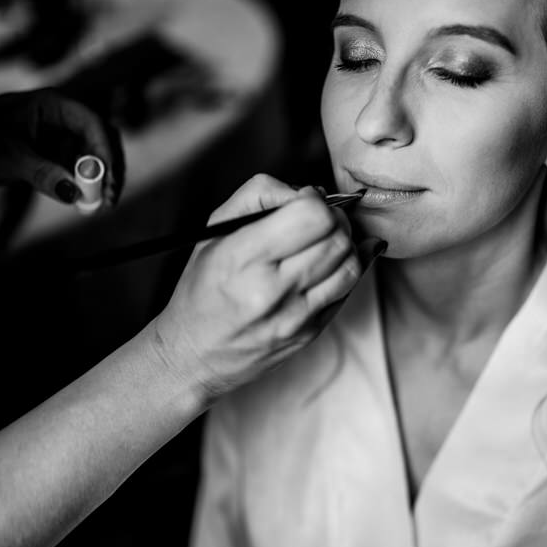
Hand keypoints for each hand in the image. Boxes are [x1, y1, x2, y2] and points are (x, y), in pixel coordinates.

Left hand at [0, 88, 124, 204]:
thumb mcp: (10, 157)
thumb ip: (44, 174)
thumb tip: (74, 194)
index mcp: (53, 105)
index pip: (94, 125)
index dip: (105, 154)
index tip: (108, 182)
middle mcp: (59, 117)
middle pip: (100, 140)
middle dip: (108, 170)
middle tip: (110, 199)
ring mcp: (54, 135)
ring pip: (90, 157)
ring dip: (97, 181)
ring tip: (96, 206)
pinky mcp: (47, 153)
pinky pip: (73, 168)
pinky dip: (81, 185)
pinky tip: (82, 203)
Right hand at [150, 174, 385, 397]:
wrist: (196, 355)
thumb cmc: (202, 289)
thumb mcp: (215, 230)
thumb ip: (259, 195)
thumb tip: (307, 192)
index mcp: (243, 258)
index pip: (311, 216)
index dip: (315, 200)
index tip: (303, 201)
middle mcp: (272, 290)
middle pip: (336, 237)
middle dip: (334, 218)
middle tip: (317, 219)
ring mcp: (296, 316)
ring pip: (351, 264)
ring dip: (345, 244)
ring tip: (325, 240)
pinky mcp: (311, 332)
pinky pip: (349, 290)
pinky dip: (348, 268)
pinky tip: (336, 259)